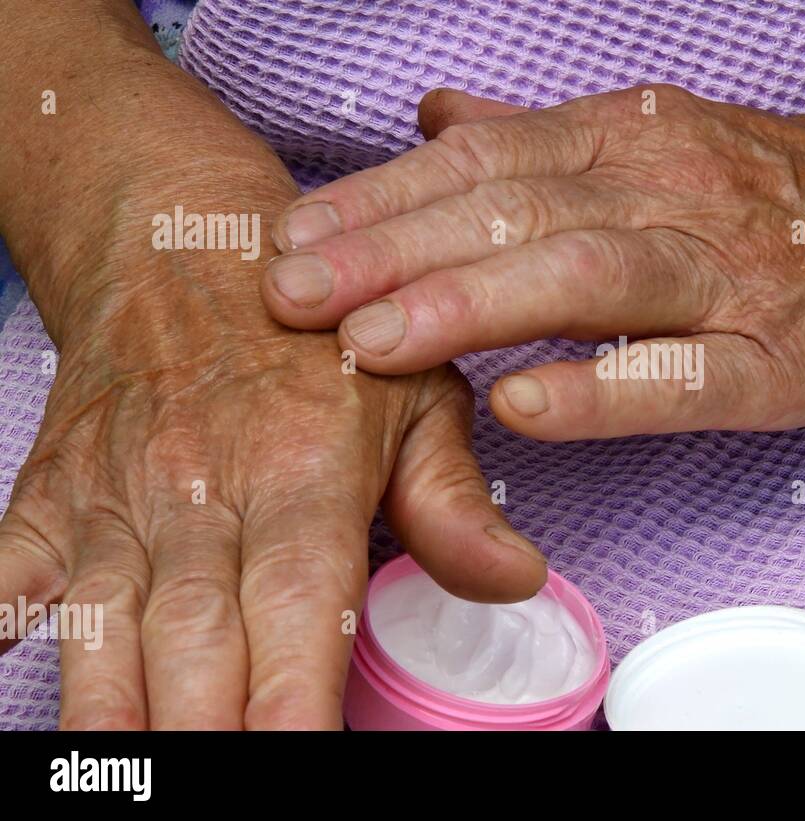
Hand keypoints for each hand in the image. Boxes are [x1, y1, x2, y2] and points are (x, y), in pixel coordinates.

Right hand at [0, 169, 546, 728]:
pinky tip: (4, 644)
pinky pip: (10, 560)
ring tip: (115, 777)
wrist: (187, 245)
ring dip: (108, 708)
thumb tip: (516, 578)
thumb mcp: (416, 397)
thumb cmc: (318, 335)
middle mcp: (204, 496)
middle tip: (212, 789)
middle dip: (202, 732)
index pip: (299, 612)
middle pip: (195, 645)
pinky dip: (1, 605)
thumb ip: (454, 501)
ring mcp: (119, 497)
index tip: (295, 755)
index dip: (294, 700)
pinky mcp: (54, 491)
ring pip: (103, 623)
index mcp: (304, 479)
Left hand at [262, 86, 804, 437]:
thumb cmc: (799, 192)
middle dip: (390, 252)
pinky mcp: (781, 360)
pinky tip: (526, 405)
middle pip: (516, 213)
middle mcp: (676, 189)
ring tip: (372, 344)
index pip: (484, 162)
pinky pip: (685, 374)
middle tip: (286, 295)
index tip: (288, 239)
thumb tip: (438, 118)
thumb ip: (548, 138)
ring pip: (588, 276)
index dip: (378, 200)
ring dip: (474, 306)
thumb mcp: (671, 139)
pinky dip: (605, 386)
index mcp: (637, 137)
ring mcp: (732, 276)